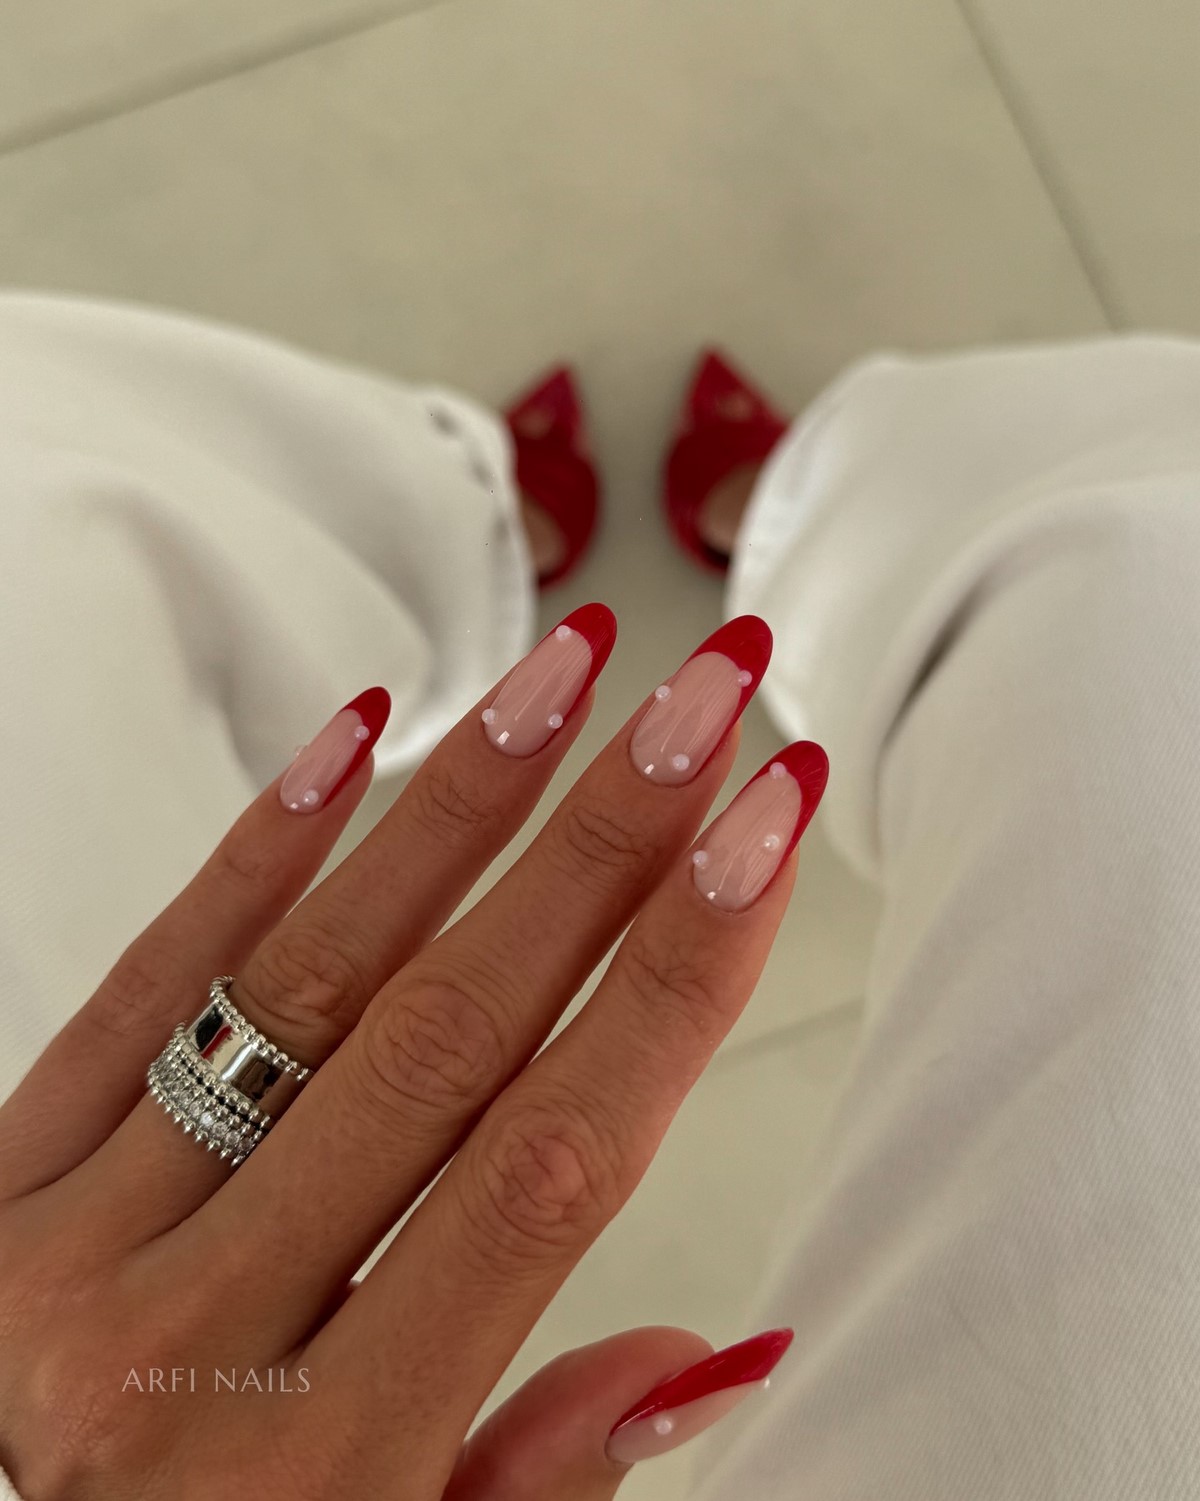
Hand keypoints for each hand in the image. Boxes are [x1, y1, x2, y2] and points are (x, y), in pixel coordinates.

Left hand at [0, 605, 825, 1498]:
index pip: (548, 1168)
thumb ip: (538, 1479)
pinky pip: (146, 986)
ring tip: (567, 677)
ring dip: (459, 808)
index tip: (766, 838)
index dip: (677, 986)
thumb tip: (711, 1356)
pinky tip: (354, 736)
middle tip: (703, 707)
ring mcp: (72, 1248)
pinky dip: (260, 851)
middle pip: (448, 1040)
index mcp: (324, 1469)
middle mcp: (188, 1345)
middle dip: (603, 849)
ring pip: (309, 982)